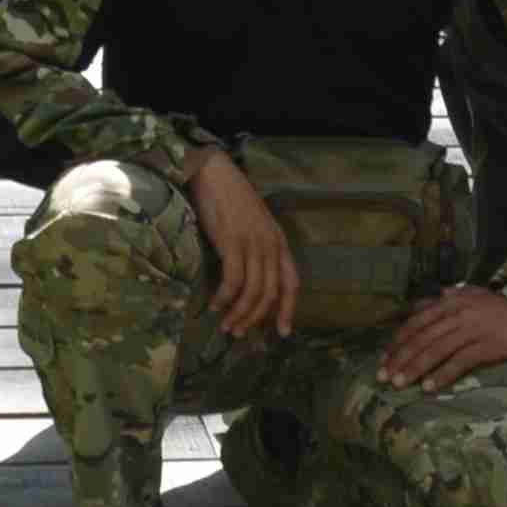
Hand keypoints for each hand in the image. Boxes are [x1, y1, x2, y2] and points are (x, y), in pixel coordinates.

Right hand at [184, 148, 299, 339]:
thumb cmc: (230, 199)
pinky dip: (225, 297)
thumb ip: (258, 251)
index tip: (283, 332)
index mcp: (279, 241)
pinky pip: (233, 280)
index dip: (288, 309)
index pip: (291, 282)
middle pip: (271, 292)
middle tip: (239, 333)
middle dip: (256, 318)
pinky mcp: (232, 241)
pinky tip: (214, 304)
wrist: (214, 173)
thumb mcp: (253, 226)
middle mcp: (270, 245)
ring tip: (225, 324)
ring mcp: (253, 243)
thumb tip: (250, 284)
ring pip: (253, 291)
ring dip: (239, 313)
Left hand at [377, 284, 506, 389]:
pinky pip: (459, 362)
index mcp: (451, 302)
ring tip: (400, 384)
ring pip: (436, 350)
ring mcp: (471, 330)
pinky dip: (443, 374)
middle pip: (422, 338)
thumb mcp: (472, 295)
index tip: (385, 359)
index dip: (399, 341)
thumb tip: (426, 302)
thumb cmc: (500, 305)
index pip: (417, 322)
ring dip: (415, 368)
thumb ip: (449, 299)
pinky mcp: (486, 346)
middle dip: (400, 358)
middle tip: (384, 377)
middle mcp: (457, 314)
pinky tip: (430, 387)